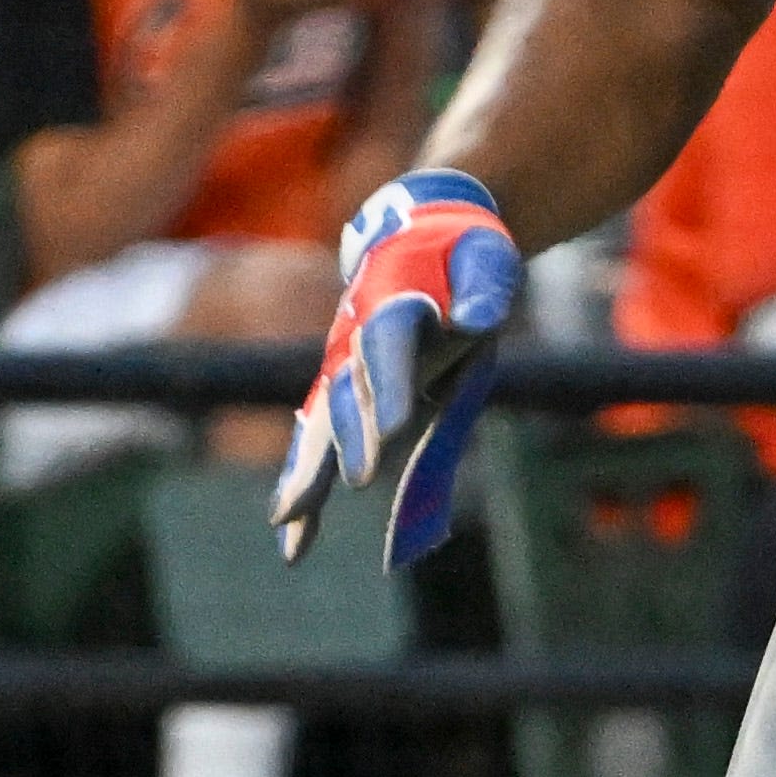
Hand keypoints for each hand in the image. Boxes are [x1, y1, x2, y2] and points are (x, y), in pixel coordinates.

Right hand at [274, 171, 524, 564]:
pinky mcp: (342, 395)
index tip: (393, 429)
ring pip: (318, 425)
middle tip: (362, 479)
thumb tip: (479, 322)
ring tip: (289, 522)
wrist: (423, 236)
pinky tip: (293, 541)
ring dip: (307, 472)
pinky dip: (305, 489)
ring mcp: (343, 368)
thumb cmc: (463, 256)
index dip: (388, 388)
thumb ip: (482, 292)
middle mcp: (356, 337)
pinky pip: (317, 446)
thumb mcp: (487, 263)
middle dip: (354, 436)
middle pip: (348, 392)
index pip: (388, 348)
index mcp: (394, 302)